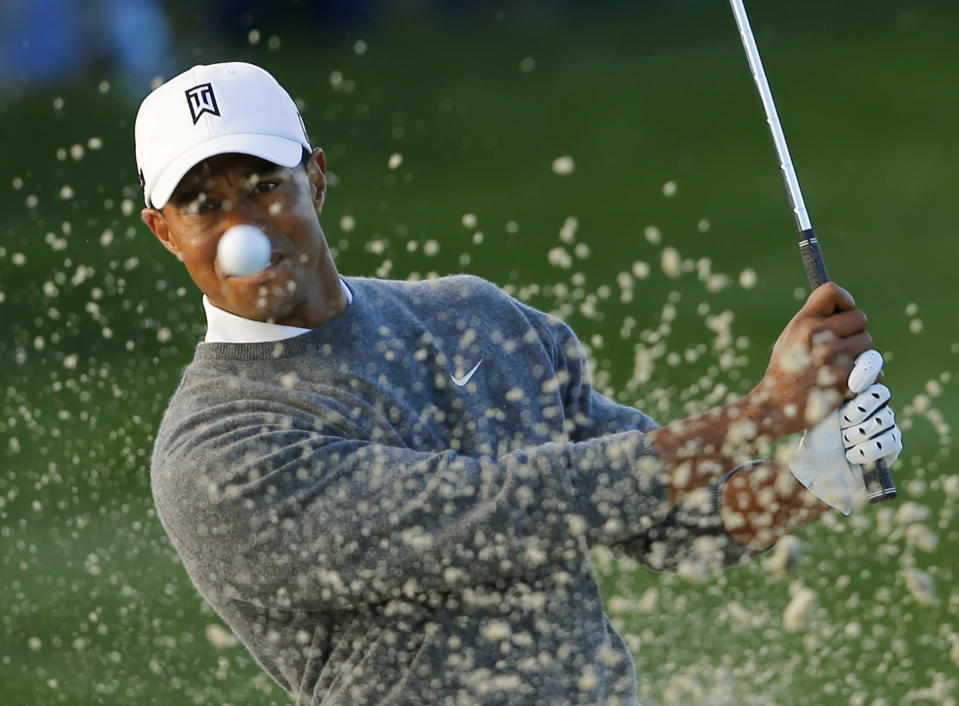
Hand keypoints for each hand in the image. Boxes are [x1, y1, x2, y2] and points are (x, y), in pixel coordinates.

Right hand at [749, 283, 872, 436]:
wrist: (776, 406)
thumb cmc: (786, 370)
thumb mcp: (790, 337)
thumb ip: (814, 319)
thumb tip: (844, 307)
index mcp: (803, 323)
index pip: (832, 292)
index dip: (844, 301)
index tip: (843, 312)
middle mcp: (819, 336)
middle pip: (859, 318)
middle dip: (854, 331)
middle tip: (841, 345)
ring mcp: (834, 358)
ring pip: (867, 343)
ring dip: (860, 354)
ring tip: (839, 365)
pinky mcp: (847, 379)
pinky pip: (873, 370)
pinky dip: (865, 376)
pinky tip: (847, 382)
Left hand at [789, 350, 902, 514]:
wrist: (814, 466)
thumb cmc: (813, 432)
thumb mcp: (820, 403)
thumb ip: (835, 381)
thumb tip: (843, 356)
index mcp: (855, 384)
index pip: (872, 365)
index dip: (866, 371)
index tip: (852, 385)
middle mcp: (873, 400)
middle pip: (881, 393)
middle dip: (858, 410)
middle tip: (842, 423)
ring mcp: (885, 421)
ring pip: (884, 418)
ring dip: (856, 434)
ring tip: (841, 442)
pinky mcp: (893, 443)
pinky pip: (890, 440)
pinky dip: (867, 450)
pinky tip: (851, 454)